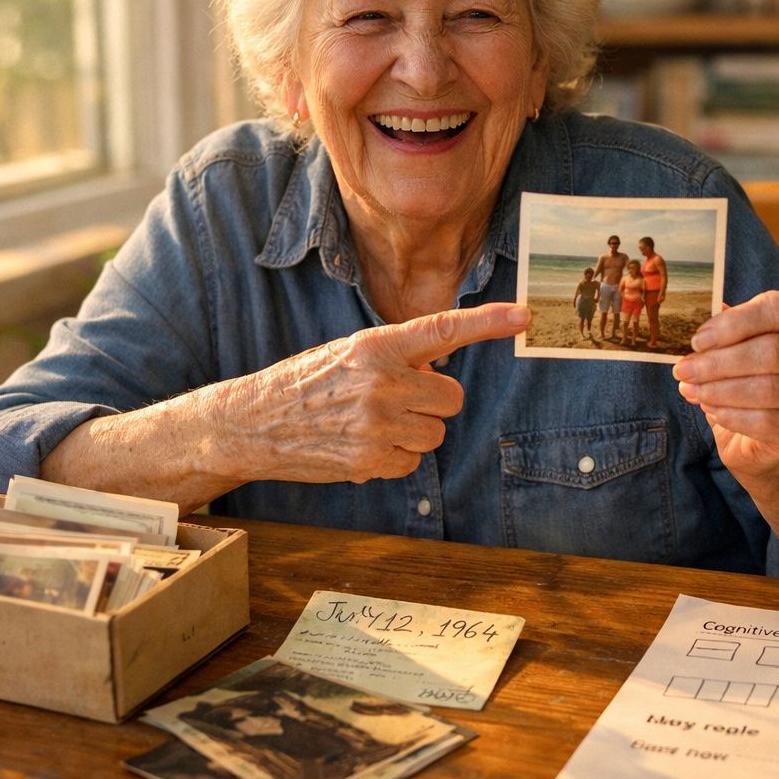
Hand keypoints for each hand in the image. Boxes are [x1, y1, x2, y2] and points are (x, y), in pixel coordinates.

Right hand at [221, 302, 529, 484]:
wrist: (253, 423)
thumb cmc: (307, 383)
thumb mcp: (350, 353)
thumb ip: (397, 358)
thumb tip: (439, 374)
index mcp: (376, 346)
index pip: (444, 329)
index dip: (489, 323)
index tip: (525, 316)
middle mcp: (381, 382)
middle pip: (452, 397)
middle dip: (433, 401)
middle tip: (396, 399)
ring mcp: (377, 424)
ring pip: (435, 432)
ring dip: (413, 431)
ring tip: (369, 423)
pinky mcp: (371, 460)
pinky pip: (412, 461)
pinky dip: (394, 457)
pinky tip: (361, 444)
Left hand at [671, 291, 778, 476]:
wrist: (771, 435)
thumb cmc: (752, 377)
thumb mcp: (742, 345)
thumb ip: (724, 330)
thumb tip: (693, 319)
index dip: (735, 322)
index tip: (698, 340)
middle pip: (773, 351)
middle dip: (720, 362)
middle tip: (685, 369)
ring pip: (769, 388)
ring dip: (720, 390)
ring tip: (693, 390)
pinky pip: (766, 423)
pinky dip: (732, 416)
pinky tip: (712, 411)